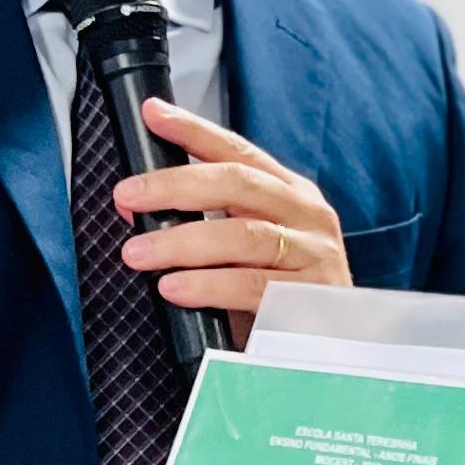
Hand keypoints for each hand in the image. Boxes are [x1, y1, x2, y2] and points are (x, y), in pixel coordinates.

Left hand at [116, 100, 350, 322]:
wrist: (335, 351)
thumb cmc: (280, 298)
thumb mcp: (245, 252)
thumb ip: (203, 225)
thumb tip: (133, 208)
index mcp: (292, 196)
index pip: (240, 154)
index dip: (195, 131)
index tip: (154, 114)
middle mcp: (308, 217)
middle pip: (239, 185)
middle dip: (176, 185)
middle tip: (129, 194)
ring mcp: (315, 256)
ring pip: (244, 235)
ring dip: (182, 241)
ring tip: (137, 252)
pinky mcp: (313, 299)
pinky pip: (252, 286)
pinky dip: (207, 285)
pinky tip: (174, 288)